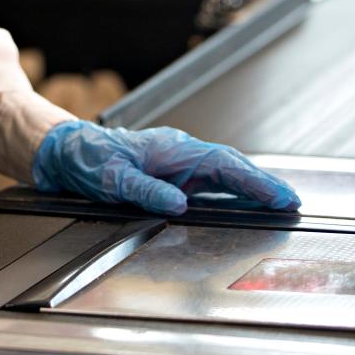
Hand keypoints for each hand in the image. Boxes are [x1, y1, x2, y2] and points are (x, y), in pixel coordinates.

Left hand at [32, 121, 300, 216]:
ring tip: (277, 204)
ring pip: (221, 174)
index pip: (222, 165)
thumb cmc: (84, 158)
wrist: (62, 150)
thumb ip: (146, 191)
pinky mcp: (167, 174)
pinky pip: (206, 182)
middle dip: (262, 184)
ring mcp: (174, 163)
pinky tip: (240, 203)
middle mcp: (177, 154)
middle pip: (230, 167)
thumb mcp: (111, 179)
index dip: (254, 182)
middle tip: (292, 203)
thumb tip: (179, 204)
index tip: (281, 196)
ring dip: (249, 188)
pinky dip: (228, 191)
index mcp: (169, 150)